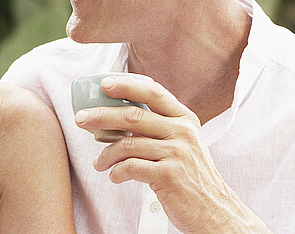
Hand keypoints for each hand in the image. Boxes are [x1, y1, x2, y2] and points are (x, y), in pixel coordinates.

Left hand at [75, 77, 267, 232]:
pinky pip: (130, 167)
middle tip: (82, 119)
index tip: (104, 84)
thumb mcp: (185, 145)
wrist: (213, 209)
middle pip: (133, 115)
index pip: (153, 92)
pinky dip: (116, 172)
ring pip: (127, 144)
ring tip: (99, 163)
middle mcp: (183, 132)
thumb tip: (120, 118)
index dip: (126, 85)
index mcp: (185, 120)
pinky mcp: (168, 176)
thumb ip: (161, 129)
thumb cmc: (192, 178)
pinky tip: (115, 177)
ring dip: (105, 154)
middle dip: (102, 116)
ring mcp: (176, 154)